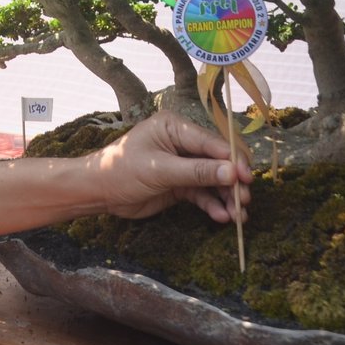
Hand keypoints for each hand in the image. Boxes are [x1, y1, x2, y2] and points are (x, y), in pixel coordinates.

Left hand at [92, 110, 251, 221]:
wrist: (98, 192)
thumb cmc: (121, 170)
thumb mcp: (160, 170)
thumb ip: (197, 172)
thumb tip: (233, 173)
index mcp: (175, 127)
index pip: (212, 142)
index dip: (232, 159)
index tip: (247, 178)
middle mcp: (182, 142)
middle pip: (218, 161)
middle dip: (233, 181)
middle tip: (244, 200)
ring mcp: (183, 164)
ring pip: (214, 180)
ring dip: (227, 197)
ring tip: (238, 216)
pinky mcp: (181, 184)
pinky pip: (203, 193)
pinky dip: (213, 204)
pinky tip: (222, 217)